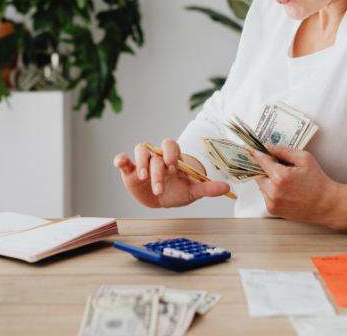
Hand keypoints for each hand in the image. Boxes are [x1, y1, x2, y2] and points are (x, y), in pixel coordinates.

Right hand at [113, 139, 229, 208]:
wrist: (164, 200)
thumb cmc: (179, 190)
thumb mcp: (193, 191)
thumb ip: (207, 189)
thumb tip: (225, 188)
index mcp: (173, 158)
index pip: (171, 145)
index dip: (171, 153)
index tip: (173, 167)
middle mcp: (158, 157)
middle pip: (155, 154)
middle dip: (157, 171)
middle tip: (160, 187)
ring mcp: (144, 163)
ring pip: (140, 151)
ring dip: (140, 163)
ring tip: (143, 178)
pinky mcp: (130, 171)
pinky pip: (124, 160)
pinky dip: (121, 159)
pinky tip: (120, 163)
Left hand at [252, 145, 340, 225]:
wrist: (326, 205)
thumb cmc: (318, 181)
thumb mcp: (304, 158)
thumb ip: (282, 150)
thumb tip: (266, 147)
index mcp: (280, 177)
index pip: (260, 160)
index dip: (255, 152)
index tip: (250, 147)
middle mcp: (273, 191)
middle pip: (257, 172)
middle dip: (263, 166)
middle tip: (273, 162)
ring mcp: (271, 202)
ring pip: (261, 184)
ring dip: (268, 178)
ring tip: (285, 178)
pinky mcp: (273, 210)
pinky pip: (266, 194)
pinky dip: (271, 189)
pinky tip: (285, 188)